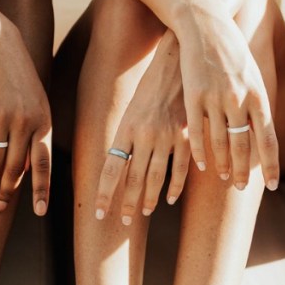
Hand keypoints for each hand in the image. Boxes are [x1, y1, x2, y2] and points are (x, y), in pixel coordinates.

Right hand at [0, 24, 51, 215]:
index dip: (41, 190)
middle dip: (6, 191)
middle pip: (15, 168)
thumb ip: (36, 135)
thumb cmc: (20, 79)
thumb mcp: (37, 105)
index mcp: (42, 122)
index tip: (39, 211)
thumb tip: (31, 170)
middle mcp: (24, 122)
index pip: (44, 164)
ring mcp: (0, 116)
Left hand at [95, 32, 191, 224]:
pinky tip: (167, 200)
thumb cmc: (151, 88)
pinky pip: (180, 169)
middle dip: (126, 204)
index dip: (104, 192)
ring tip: (141, 213)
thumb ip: (126, 139)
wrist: (178, 62)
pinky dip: (174, 187)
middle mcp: (144, 135)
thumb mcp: (132, 111)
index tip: (98, 212)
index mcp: (126, 128)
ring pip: (155, 178)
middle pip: (132, 178)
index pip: (110, 168)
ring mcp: (167, 137)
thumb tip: (118, 167)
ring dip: (148, 200)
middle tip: (121, 222)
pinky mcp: (186, 136)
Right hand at [176, 11, 277, 189]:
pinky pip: (197, 131)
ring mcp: (215, 98)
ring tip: (224, 179)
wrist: (206, 25)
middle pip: (244, 145)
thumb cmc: (232, 50)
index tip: (272, 185)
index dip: (270, 165)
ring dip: (223, 164)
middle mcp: (239, 99)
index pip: (268, 139)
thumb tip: (262, 130)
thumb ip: (257, 103)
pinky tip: (203, 165)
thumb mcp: (253, 74)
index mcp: (258, 95)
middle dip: (244, 172)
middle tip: (241, 189)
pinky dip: (201, 151)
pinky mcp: (193, 96)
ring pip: (221, 142)